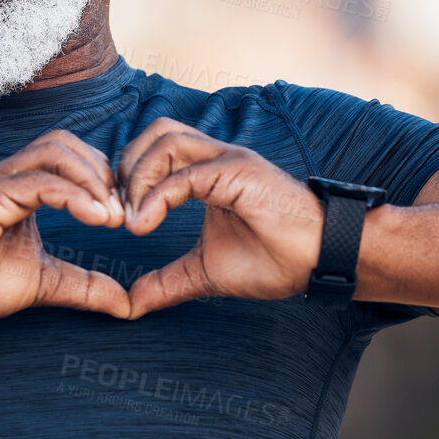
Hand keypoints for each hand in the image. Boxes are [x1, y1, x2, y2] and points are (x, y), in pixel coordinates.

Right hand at [0, 128, 130, 322]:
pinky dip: (73, 194)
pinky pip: (39, 180)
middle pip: (66, 143)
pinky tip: (95, 219)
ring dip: (92, 179)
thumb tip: (126, 303)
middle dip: (102, 172)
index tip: (124, 216)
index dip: (103, 180)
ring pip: (56, 151)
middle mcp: (9, 175)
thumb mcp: (42, 283)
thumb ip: (82, 285)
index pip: (71, 159)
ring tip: (110, 216)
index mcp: (20, 188)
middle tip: (122, 213)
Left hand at [114, 118, 324, 318]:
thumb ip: (167, 281)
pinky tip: (145, 223)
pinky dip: (157, 196)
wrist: (321, 261)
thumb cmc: (275, 259)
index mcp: (207, 173)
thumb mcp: (205, 272)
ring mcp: (228, 160)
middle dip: (125, 168)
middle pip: (154, 134)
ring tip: (132, 220)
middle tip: (117, 212)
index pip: (154, 151)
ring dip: (137, 178)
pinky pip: (186, 173)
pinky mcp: (238, 172)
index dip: (127, 178)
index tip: (117, 218)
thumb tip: (132, 303)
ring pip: (166, 141)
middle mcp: (216, 157)